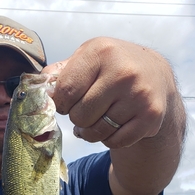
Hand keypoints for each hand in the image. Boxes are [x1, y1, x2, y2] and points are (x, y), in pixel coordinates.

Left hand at [43, 37, 179, 148]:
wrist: (155, 76)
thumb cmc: (111, 67)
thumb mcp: (87, 58)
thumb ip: (59, 73)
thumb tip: (39, 93)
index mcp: (100, 52)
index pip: (65, 92)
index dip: (61, 104)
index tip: (67, 102)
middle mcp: (122, 72)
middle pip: (79, 116)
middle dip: (78, 118)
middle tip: (89, 109)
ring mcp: (139, 95)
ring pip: (96, 133)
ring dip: (92, 132)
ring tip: (100, 118)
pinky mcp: (150, 117)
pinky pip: (114, 142)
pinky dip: (109, 139)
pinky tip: (115, 125)